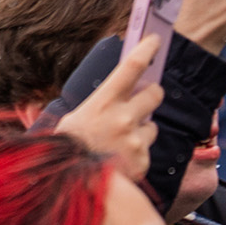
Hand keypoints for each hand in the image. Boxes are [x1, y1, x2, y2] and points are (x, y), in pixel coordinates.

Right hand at [56, 35, 161, 179]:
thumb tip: (119, 96)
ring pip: (152, 126)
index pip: (130, 68)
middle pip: (155, 94)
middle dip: (152, 94)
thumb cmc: (70, 148)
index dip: (145, 50)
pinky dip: (137, 153)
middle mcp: (124, 118)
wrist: (74, 185)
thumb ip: (100, 106)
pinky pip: (147, 149)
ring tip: (119, 142)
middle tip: (144, 99)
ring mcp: (136, 140)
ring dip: (141, 130)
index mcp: (103, 102)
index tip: (155, 40)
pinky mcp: (143, 159)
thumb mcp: (76, 119)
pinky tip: (120, 160)